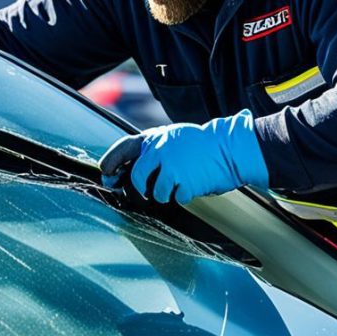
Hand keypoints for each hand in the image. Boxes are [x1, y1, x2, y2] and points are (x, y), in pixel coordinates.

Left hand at [98, 110, 269, 204]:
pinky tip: (193, 186)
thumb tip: (133, 169)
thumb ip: (155, 149)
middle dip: (138, 189)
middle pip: (136, 177)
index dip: (110, 163)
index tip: (107, 173)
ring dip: (165, 194)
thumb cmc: (202, 145)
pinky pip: (176, 198)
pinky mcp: (183, 181)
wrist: (230, 148)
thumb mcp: (174, 137)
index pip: (122, 149)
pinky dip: (184, 196)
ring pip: (156, 192)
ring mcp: (171, 166)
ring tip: (177, 186)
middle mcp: (159, 150)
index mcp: (155, 138)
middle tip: (144, 194)